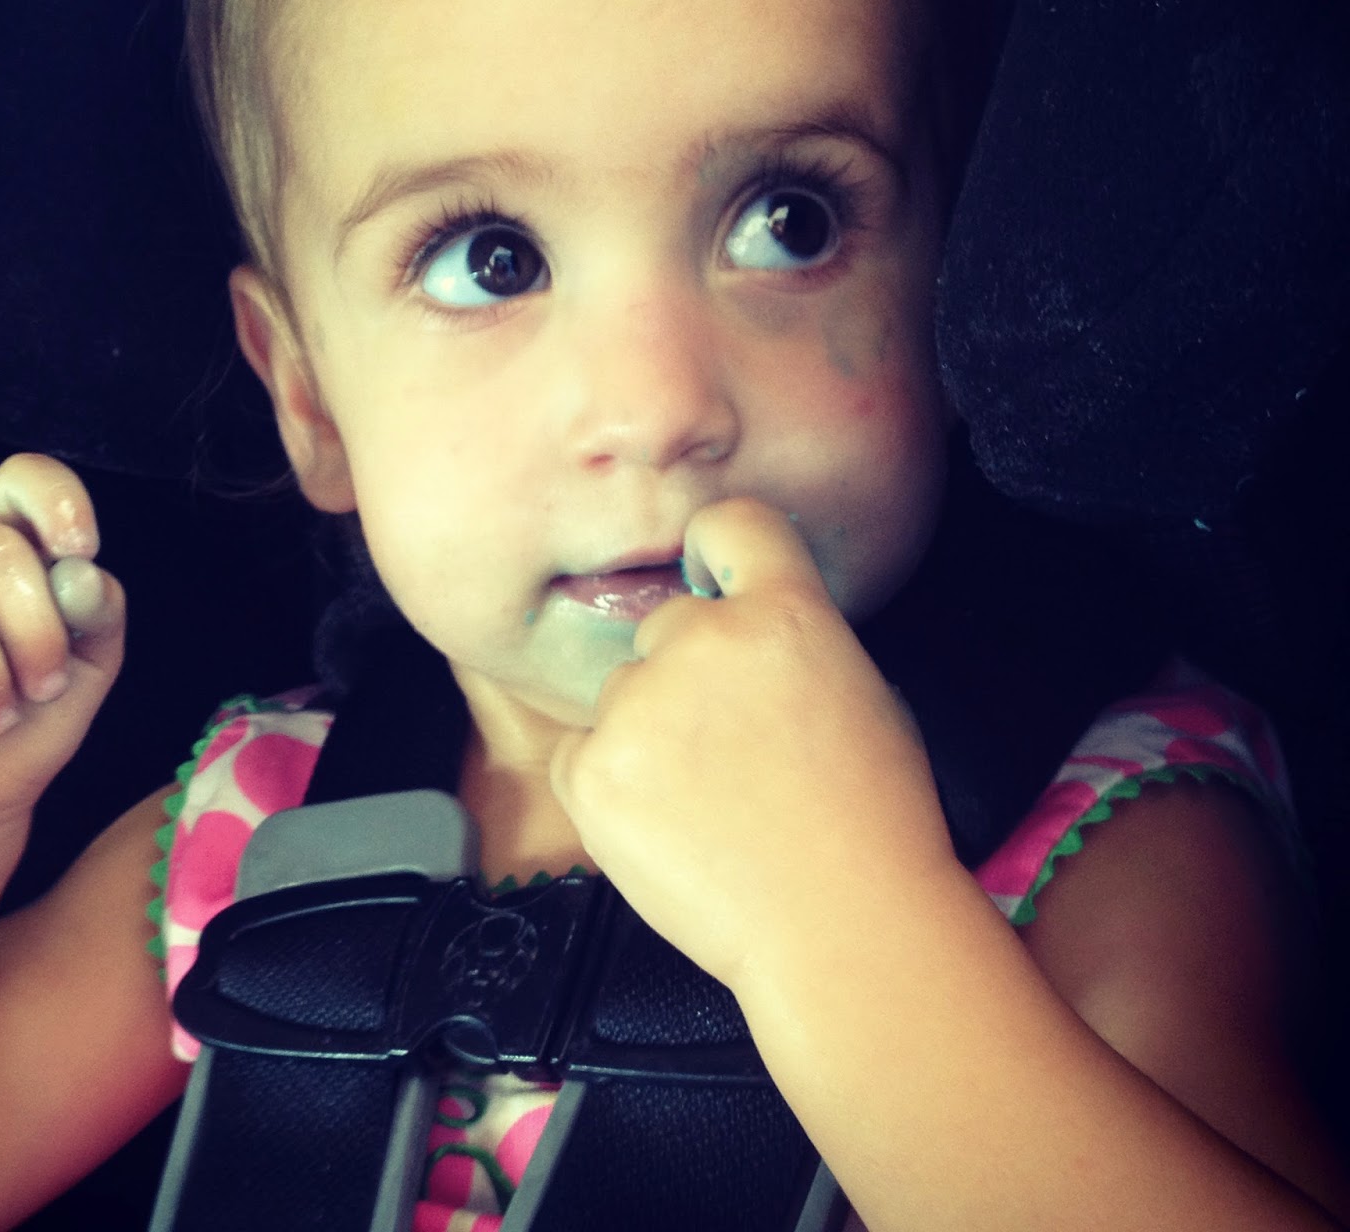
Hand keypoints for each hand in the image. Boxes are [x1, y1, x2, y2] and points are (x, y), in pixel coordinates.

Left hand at [550, 497, 951, 993]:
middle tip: (733, 749)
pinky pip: (584, 755)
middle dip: (688, 674)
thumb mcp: (862, 692)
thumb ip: (791, 639)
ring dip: (651, 734)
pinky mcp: (593, 770)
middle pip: (666, 625)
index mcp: (786, 614)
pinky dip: (614, 787)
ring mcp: (641, 706)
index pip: (728, 524)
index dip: (716, 550)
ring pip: (625, 694)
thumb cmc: (871, 824)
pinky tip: (674, 827)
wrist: (843, 931)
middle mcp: (705, 642)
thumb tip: (744, 622)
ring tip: (713, 803)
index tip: (712, 580)